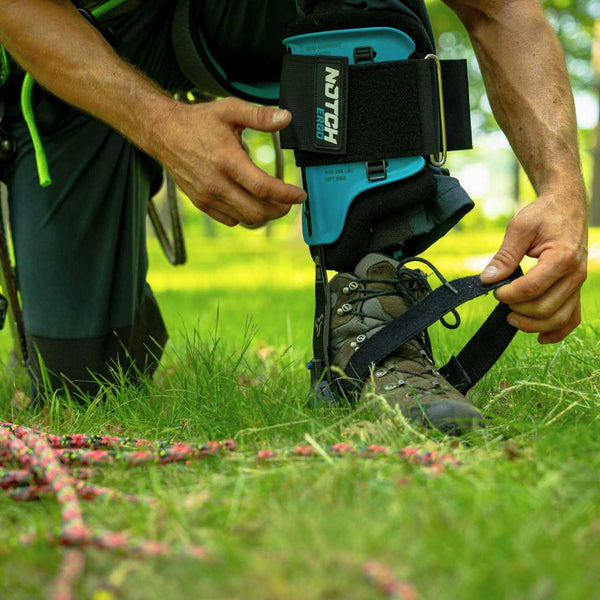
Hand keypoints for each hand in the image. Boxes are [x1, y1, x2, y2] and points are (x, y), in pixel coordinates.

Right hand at [152, 97, 305, 225]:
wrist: (163, 133)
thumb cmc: (198, 121)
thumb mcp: (230, 110)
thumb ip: (260, 115)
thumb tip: (286, 118)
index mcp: (227, 160)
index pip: (263, 188)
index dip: (287, 195)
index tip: (300, 195)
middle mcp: (216, 183)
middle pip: (257, 211)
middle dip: (279, 209)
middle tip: (289, 201)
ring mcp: (207, 196)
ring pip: (245, 219)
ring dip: (264, 214)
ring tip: (273, 202)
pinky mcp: (201, 203)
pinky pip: (230, 220)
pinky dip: (245, 216)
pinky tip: (250, 202)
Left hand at [480, 190, 587, 343]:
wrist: (567, 206)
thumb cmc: (543, 214)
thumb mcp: (520, 228)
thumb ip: (504, 255)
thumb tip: (487, 279)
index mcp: (562, 257)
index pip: (532, 288)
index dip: (508, 294)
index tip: (494, 289)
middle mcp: (575, 274)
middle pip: (545, 308)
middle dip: (517, 309)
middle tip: (500, 298)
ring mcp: (578, 284)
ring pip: (558, 318)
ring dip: (532, 325)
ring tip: (511, 318)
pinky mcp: (576, 289)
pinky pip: (572, 318)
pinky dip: (557, 331)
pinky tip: (539, 338)